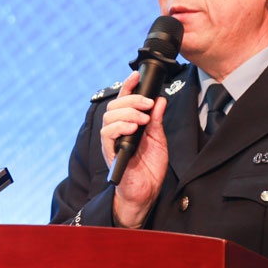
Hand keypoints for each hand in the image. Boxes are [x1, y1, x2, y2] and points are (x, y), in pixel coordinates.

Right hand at [99, 71, 168, 227]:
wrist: (147, 191)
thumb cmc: (150, 168)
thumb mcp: (158, 140)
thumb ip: (156, 120)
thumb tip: (160, 100)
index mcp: (128, 125)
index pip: (124, 100)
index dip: (128, 86)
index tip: (136, 75)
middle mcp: (117, 131)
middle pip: (115, 105)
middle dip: (132, 100)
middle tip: (147, 105)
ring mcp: (112, 141)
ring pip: (109, 116)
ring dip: (127, 113)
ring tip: (142, 120)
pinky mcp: (109, 152)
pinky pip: (107, 134)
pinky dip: (119, 127)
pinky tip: (132, 128)